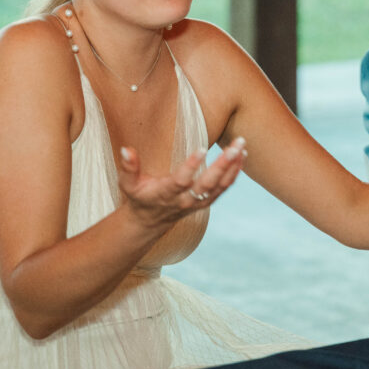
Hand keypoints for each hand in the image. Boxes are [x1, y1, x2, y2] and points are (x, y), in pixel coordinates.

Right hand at [117, 137, 246, 227]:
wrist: (149, 222)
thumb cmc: (139, 198)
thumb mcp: (128, 185)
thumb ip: (128, 168)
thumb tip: (126, 149)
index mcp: (165, 194)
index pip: (181, 181)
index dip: (191, 167)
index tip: (202, 148)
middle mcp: (184, 200)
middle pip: (207, 185)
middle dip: (222, 166)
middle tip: (235, 146)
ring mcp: (197, 202)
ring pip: (220, 188)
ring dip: (233, 168)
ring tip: (242, 148)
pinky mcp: (206, 202)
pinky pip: (224, 189)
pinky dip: (234, 174)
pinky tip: (243, 156)